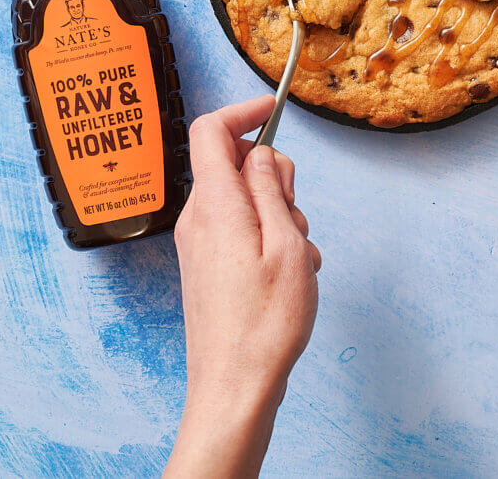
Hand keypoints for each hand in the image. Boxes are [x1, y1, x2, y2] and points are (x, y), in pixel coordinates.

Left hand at [166, 97, 319, 478]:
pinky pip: (240, 230)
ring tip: (298, 256)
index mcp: (214, 204)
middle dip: (274, 175)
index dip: (243, 111)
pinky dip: (269, 238)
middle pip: (233, 164)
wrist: (235, 387)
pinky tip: (291, 274)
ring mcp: (200, 244)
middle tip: (297, 214)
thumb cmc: (265, 322)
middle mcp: (198, 219)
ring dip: (278, 213)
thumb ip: (271, 188)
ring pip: (243, 199)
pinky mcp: (207, 266)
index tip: (274, 110)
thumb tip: (262, 154)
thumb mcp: (285, 243)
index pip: (211, 130)